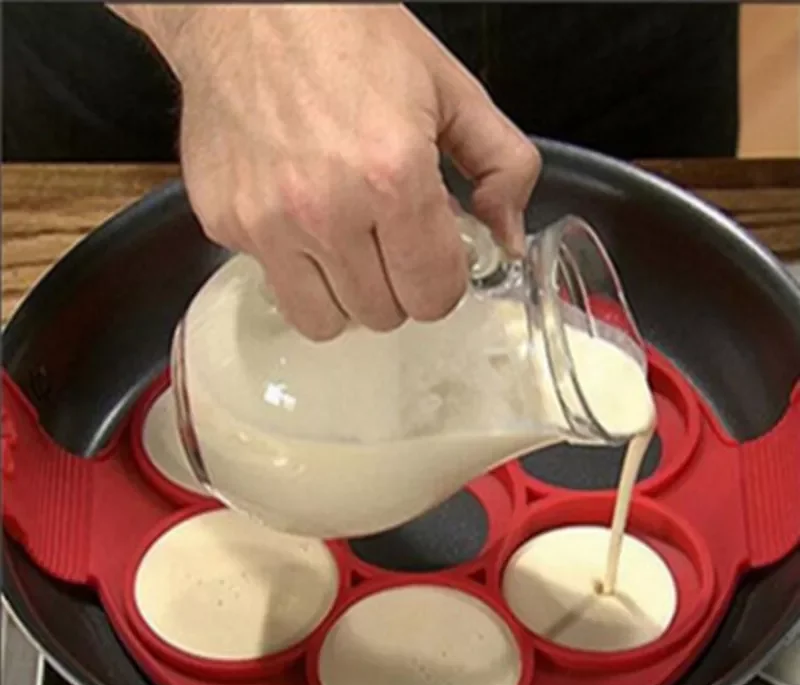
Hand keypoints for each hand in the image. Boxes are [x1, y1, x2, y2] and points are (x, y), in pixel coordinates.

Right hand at [114, 4, 540, 339]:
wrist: (245, 6)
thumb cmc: (349, 36)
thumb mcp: (451, 89)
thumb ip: (504, 168)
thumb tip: (509, 241)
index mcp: (393, 176)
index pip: (432, 294)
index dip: (444, 282)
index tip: (436, 259)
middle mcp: (326, 211)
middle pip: (382, 315)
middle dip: (398, 287)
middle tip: (393, 244)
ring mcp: (268, 224)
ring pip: (324, 321)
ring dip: (346, 295)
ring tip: (349, 248)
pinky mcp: (226, 225)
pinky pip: (274, 283)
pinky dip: (295, 267)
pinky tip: (300, 219)